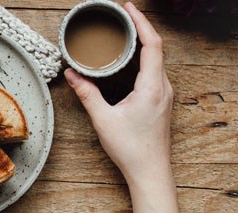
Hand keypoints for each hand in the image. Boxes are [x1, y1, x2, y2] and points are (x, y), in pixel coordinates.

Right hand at [65, 2, 173, 180]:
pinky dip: (143, 60)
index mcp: (152, 87)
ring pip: (156, 61)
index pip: (152, 44)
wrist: (150, 172)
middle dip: (140, 28)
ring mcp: (165, 95)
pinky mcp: (162, 102)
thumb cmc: (131, 149)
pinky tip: (129, 61)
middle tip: (122, 17)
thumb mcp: (103, 120)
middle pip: (156, 48)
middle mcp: (163, 88)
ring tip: (125, 34)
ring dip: (142, 44)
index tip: (128, 9)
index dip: (142, 22)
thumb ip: (87, 94)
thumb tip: (72, 74)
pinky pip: (155, 72)